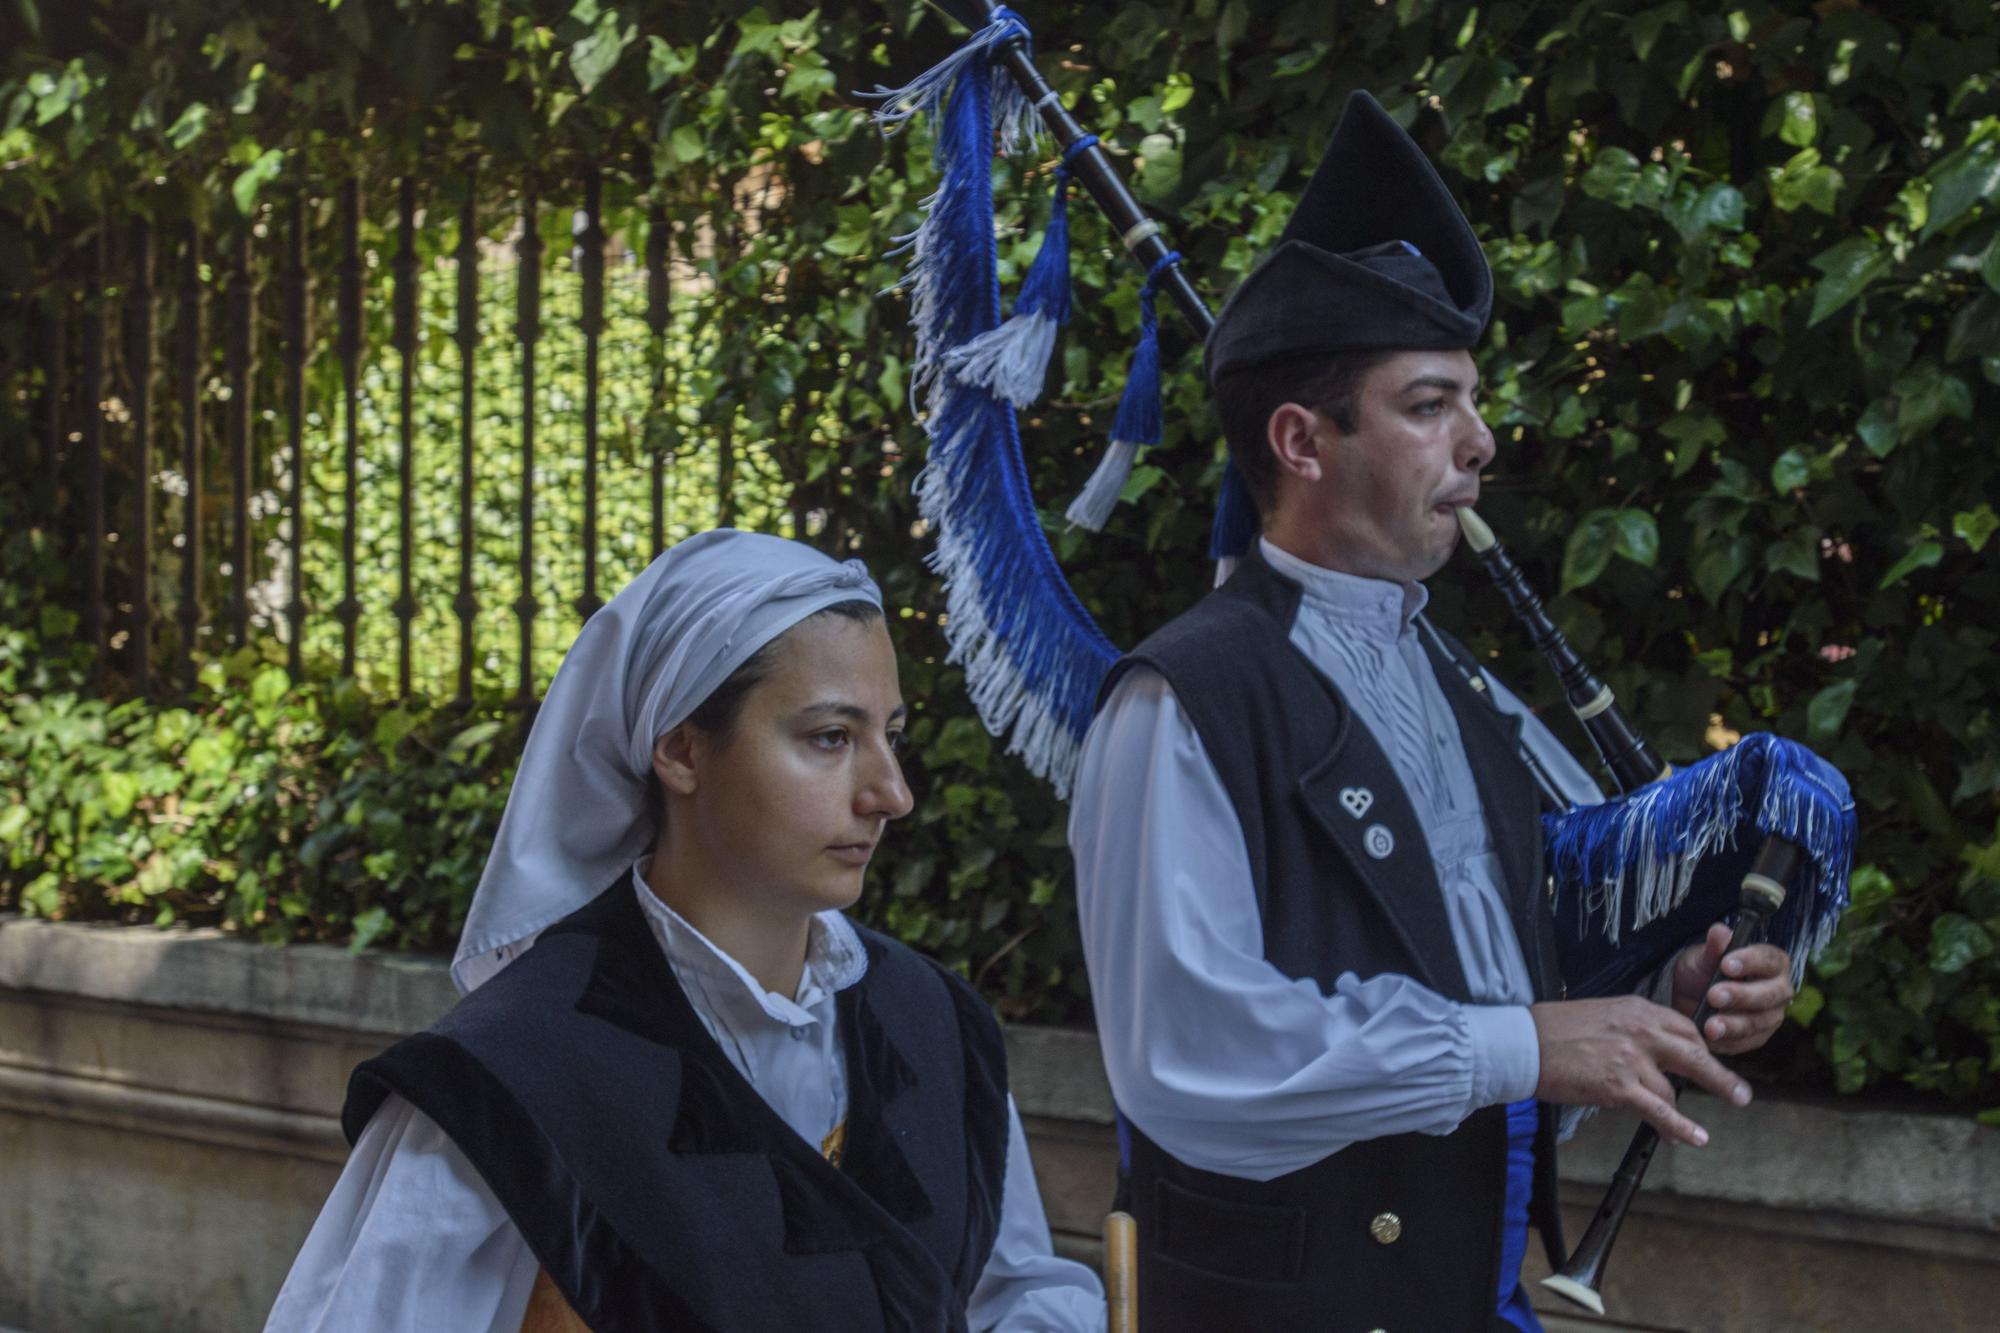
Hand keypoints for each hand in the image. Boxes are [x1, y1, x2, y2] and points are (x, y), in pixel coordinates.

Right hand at [1530, 995, 1751, 1146]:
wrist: (1524, 1043)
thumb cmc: (1553, 1030)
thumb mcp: (1601, 1015)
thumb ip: (1631, 1029)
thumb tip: (1650, 1052)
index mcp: (1636, 1009)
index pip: (1684, 1028)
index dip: (1701, 1050)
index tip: (1708, 1064)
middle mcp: (1641, 1030)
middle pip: (1696, 1054)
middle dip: (1721, 1078)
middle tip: (1740, 1095)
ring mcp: (1632, 1058)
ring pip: (1674, 1088)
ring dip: (1683, 1111)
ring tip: (1689, 1130)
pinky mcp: (1619, 1085)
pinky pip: (1660, 1110)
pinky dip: (1680, 1127)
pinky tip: (1693, 1138)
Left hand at [1671, 923, 1795, 1054]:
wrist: (1689, 1000)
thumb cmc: (1702, 971)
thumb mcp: (1702, 957)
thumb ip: (1713, 948)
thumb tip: (1719, 931)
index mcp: (1771, 962)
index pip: (1769, 959)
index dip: (1750, 961)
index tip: (1726, 964)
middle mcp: (1779, 990)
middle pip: (1769, 994)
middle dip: (1740, 996)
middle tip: (1713, 996)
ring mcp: (1771, 1016)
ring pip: (1759, 1022)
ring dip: (1733, 1024)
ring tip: (1710, 1025)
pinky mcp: (1758, 1038)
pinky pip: (1747, 1042)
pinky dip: (1728, 1041)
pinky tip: (1710, 1039)